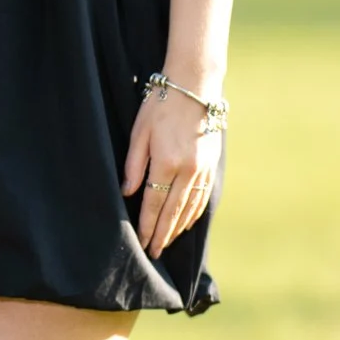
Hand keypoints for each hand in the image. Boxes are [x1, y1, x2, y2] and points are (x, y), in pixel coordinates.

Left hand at [122, 86, 219, 257]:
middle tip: (154, 254)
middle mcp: (188, 170)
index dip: (146, 226)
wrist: (196, 86)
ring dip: (178, 228)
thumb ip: (134, 164)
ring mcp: (203, 169)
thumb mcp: (140, 131)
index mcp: (167, 163)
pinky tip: (187, 223)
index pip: (154, 204)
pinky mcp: (211, 165)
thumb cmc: (161, 104)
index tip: (141, 243)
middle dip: (162, 235)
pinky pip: (203, 196)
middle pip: (173, 212)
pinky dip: (194, 213)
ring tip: (166, 242)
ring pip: (190, 207)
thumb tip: (128, 192)